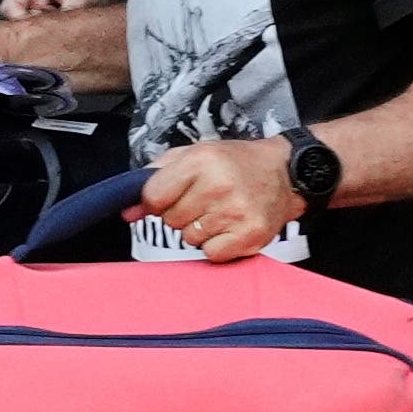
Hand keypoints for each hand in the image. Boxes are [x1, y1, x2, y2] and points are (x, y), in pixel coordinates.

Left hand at [137, 136, 299, 259]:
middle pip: (170, 220)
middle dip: (182, 213)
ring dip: (200, 230)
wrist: (285, 174)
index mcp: (201, 160)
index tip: (173, 195)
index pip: (153, 197)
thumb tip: (128, 212)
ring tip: (221, 211)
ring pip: (189, 239)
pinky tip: (231, 227)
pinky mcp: (249, 237)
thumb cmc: (235, 163)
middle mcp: (218, 185)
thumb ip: (155, 179)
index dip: (158, 201)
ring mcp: (235, 213)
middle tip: (206, 200)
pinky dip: (217, 245)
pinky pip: (210, 254)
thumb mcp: (193, 157)